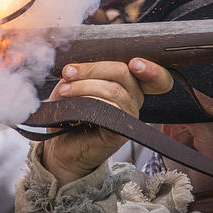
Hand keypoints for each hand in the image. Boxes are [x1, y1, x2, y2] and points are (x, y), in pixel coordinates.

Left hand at [42, 58, 173, 185]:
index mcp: (127, 84)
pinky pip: (109, 109)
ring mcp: (129, 117)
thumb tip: (79, 66)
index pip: (153, 75)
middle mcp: (133, 99)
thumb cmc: (66, 115)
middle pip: (124, 72)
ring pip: (114, 90)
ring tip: (63, 90)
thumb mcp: (72, 85)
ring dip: (84, 86)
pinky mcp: (120, 132)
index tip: (135, 63)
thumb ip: (82, 73)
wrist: (59, 149)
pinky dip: (88, 100)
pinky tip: (72, 103)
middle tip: (68, 72)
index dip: (151, 69)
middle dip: (92, 69)